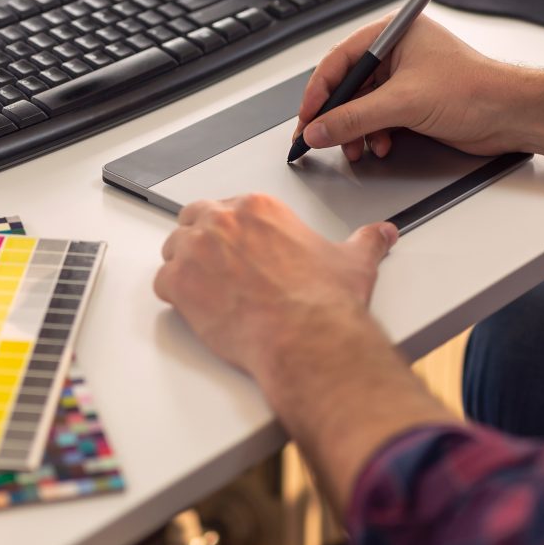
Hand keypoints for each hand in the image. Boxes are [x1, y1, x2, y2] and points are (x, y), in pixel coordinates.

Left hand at [154, 194, 397, 377]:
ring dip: (184, 267)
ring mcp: (197, 250)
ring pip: (173, 249)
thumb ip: (365, 242)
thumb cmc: (325, 302)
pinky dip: (174, 295)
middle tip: (218, 268)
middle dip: (200, 240)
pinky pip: (162, 282)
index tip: (240, 249)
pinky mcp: (180, 283)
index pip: (228, 206)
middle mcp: (224, 221)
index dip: (230, 229)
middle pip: (193, 218)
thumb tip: (382, 234)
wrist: (308, 338)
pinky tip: (197, 308)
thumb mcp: (353, 262)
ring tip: (207, 291)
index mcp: (260, 208)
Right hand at [296, 15, 526, 161]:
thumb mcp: (403, 103)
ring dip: (355, 130)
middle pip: (349, 84)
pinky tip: (381, 146)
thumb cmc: (473, 90)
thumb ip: (354, 118)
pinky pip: (379, 117)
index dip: (319, 91)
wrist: (511, 114)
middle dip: (336, 116)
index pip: (340, 59)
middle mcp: (397, 52)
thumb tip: (318, 129)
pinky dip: (375, 134)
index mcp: (393, 33)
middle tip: (318, 139)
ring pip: (363, 105)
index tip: (306, 118)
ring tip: (355, 149)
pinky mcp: (414, 101)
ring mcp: (406, 77)